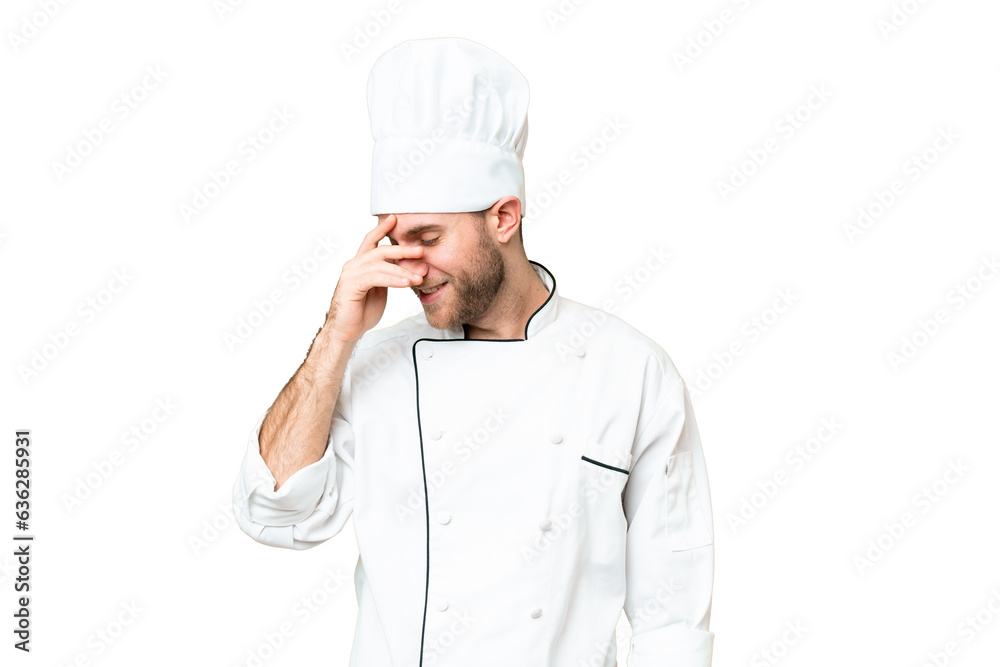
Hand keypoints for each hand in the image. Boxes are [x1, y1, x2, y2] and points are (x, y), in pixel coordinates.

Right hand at [323, 214, 424, 343]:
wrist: (347, 331)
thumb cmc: (362, 311)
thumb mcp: (382, 290)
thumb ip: (392, 276)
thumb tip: (415, 268)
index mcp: (360, 264)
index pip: (371, 241)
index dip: (382, 229)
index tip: (395, 218)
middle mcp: (353, 265)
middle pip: (380, 250)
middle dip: (402, 249)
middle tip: (420, 251)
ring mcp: (350, 274)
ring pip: (379, 264)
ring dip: (402, 269)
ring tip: (419, 276)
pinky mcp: (350, 286)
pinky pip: (375, 278)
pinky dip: (392, 279)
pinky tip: (406, 282)